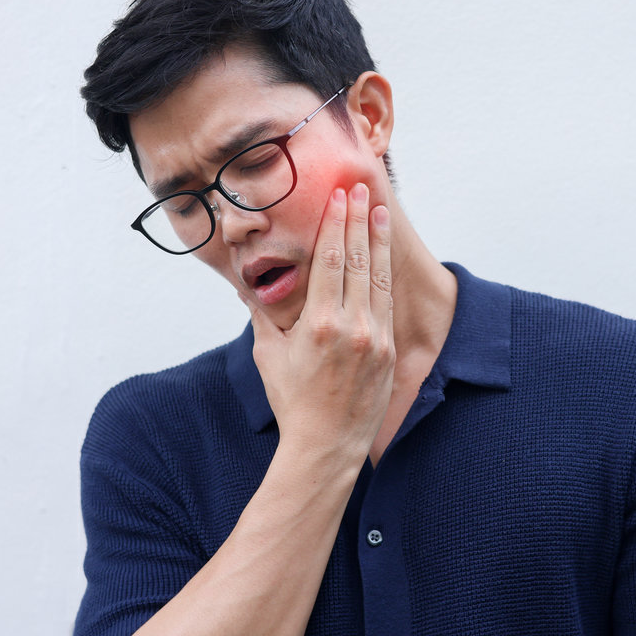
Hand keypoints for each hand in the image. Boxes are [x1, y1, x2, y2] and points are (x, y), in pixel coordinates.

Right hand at [242, 183, 394, 461]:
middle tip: (361, 190)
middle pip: (358, 261)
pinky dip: (385, 275)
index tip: (340, 197)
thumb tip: (247, 286)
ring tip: (379, 212)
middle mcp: (352, 327)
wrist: (327, 445)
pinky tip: (384, 256)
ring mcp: (375, 339)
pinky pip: (386, 303)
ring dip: (378, 242)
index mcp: (320, 324)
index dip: (336, 225)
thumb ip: (262, 316)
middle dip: (359, 222)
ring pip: (378, 279)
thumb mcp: (268, 356)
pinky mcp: (388, 351)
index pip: (331, 261)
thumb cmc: (292, 401)